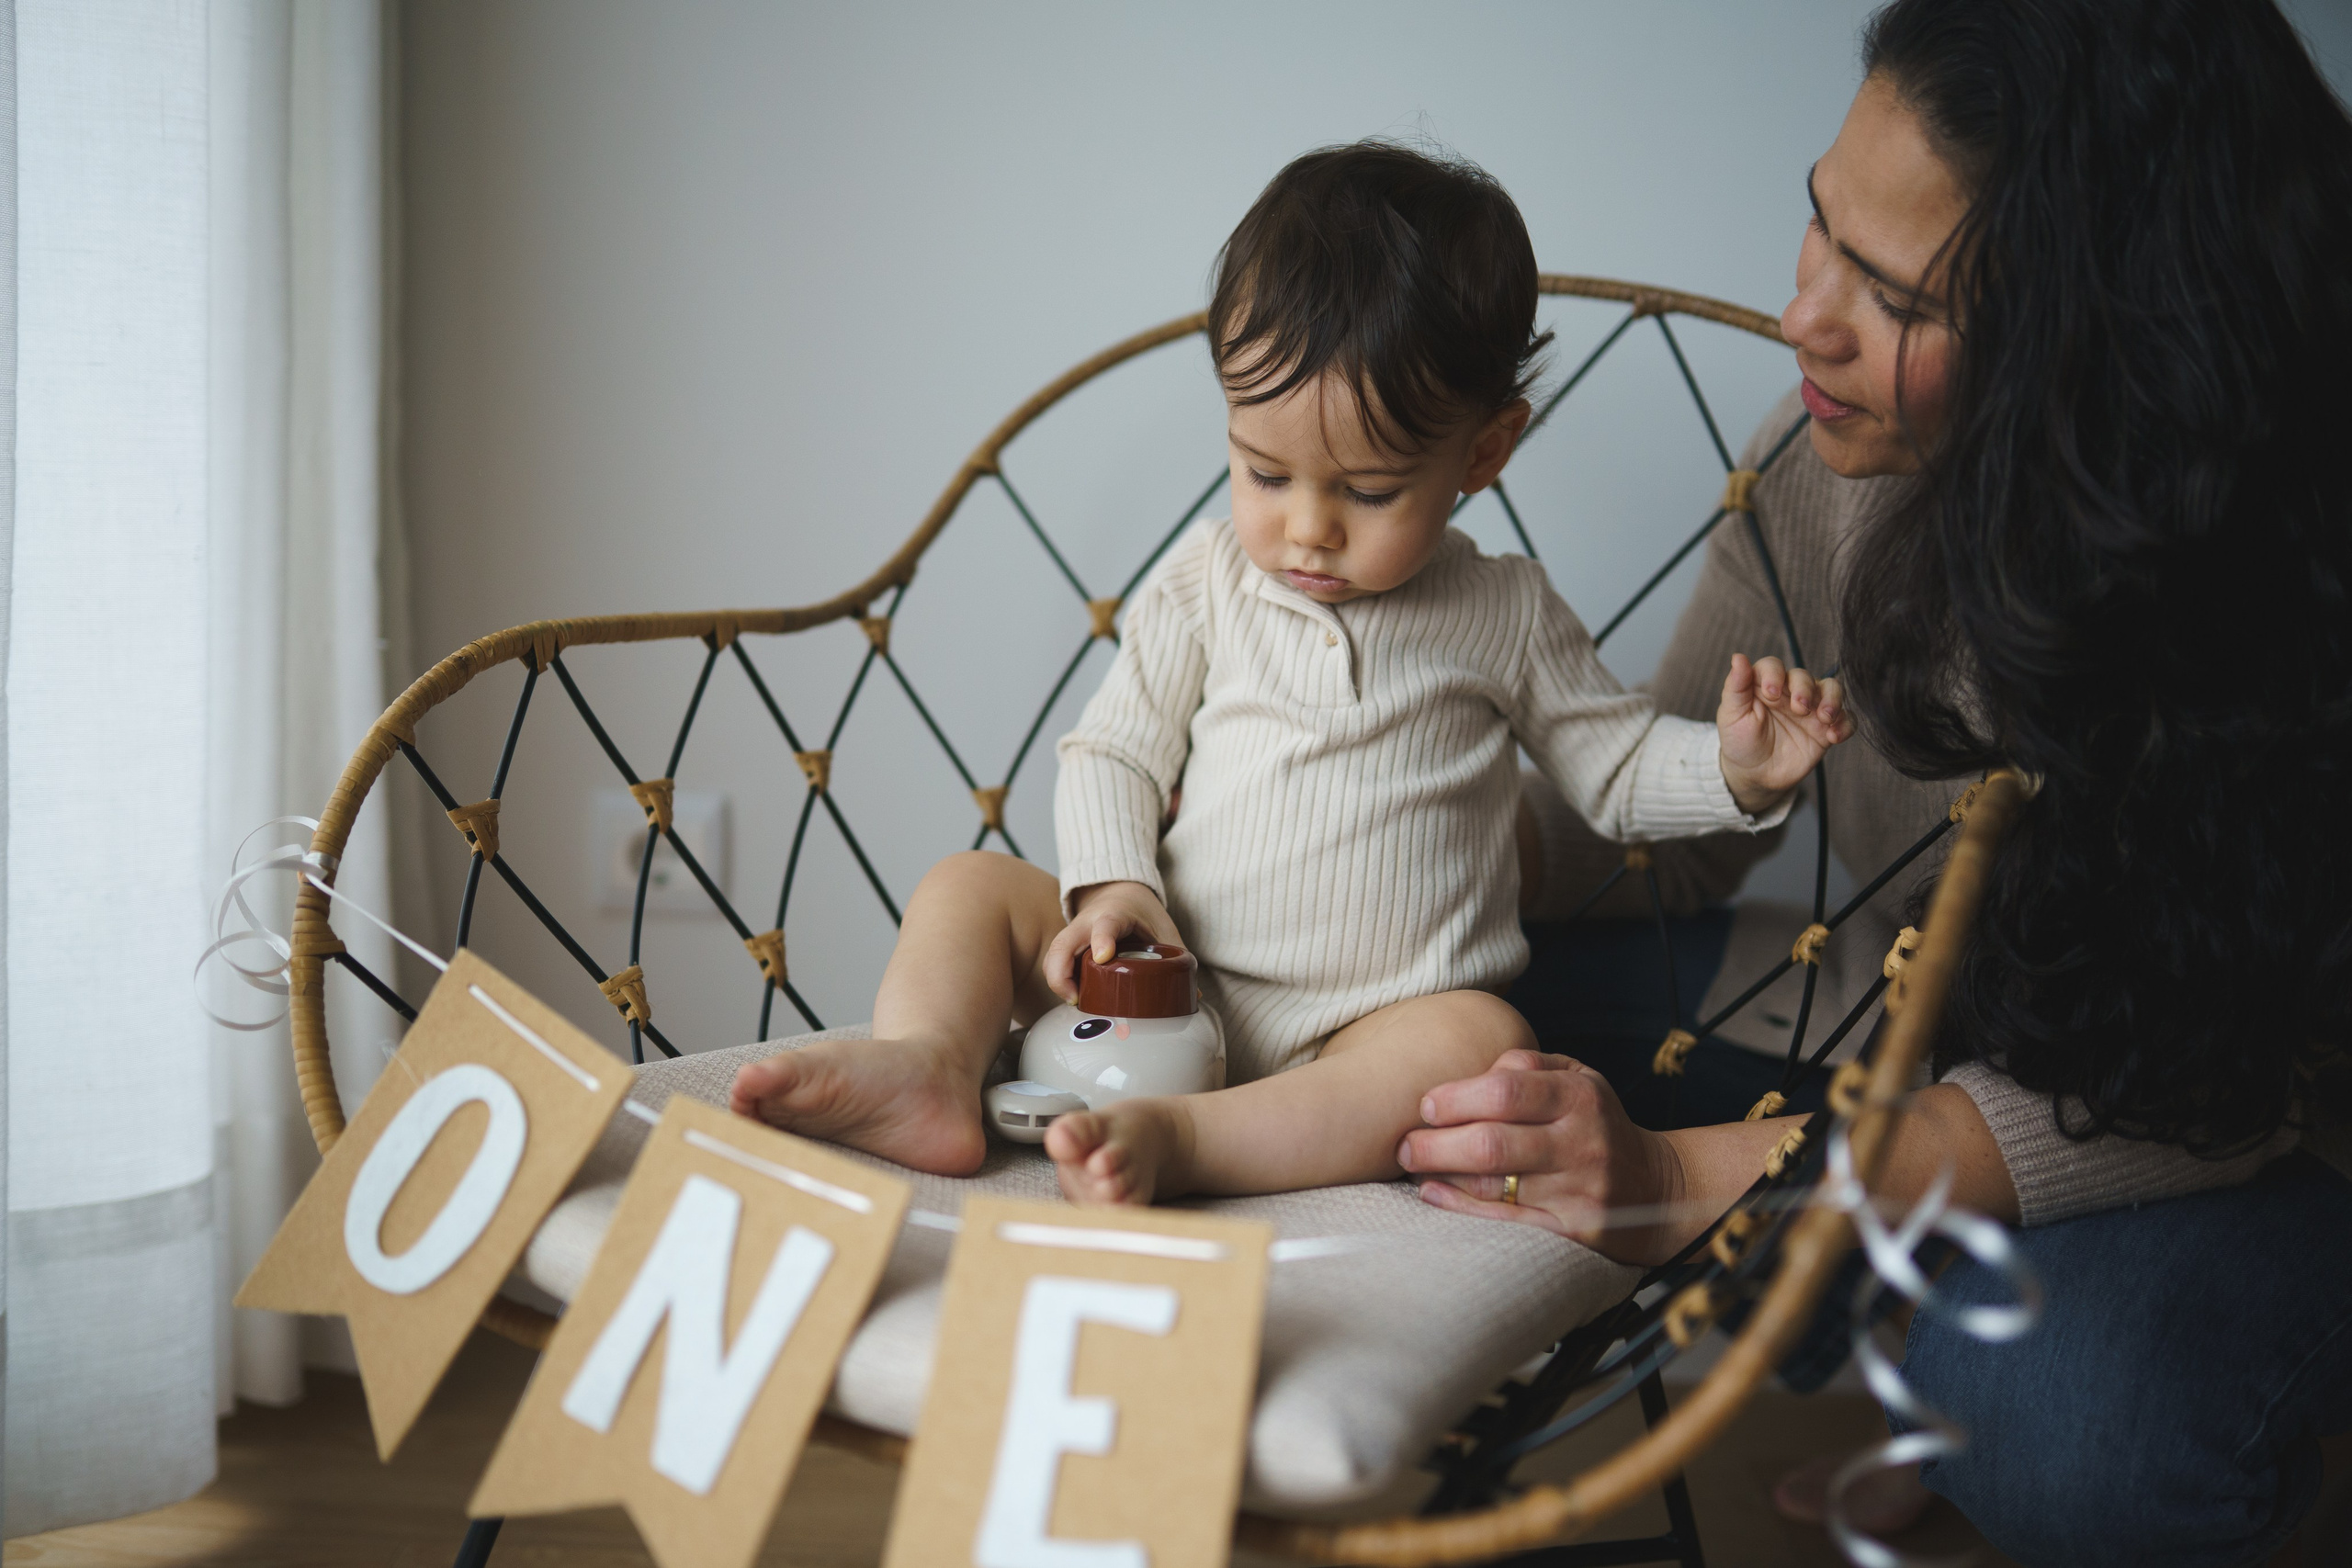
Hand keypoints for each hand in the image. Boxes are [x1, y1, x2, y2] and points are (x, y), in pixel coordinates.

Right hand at [1043, 881, 1181, 1002]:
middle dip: (1062, 973)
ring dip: (1058, 982)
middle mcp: (1087, 922)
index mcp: (1116, 913)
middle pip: (1063, 944)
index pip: (1106, 923)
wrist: (1119, 893)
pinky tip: (1075, 998)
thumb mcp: (1162, 930)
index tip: (1104, 957)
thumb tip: (1193, 997)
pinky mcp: (1067, 947)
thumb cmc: (1140, 913)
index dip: (1102, 939)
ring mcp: (1074, 934)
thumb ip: (1176, 958)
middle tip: (1077, 998)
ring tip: (1077, 1003)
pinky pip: (1054, 964)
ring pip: (1053, 956)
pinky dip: (1059, 982)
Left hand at [1396, 1050, 1692, 1265]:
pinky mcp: (1575, 1232)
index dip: (1457, 1098)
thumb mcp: (1578, 1078)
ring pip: (1495, 1186)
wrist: (1655, 1186)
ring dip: (1442, 1175)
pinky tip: (1435, 1194)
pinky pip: (1508, 1223)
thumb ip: (1527, 1067)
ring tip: (1415, 1165)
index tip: (1426, 1105)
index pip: (1507, 1091)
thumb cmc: (1596, 1123)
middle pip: (1492, 1143)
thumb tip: (1468, 1074)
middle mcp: (1582, 1143)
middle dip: (1435, 1144)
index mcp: (1580, 1096)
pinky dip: (1462, 1209)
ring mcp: (1579, 1191)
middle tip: (1404, 1144)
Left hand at [1717, 653, 1852, 813]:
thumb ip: (1736, 687)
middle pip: (1805, 676)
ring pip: (1832, 689)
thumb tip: (1738, 657)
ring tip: (1825, 717)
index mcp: (1765, 684)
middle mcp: (1790, 692)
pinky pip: (1846, 719)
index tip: (1771, 694)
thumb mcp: (1732, 715)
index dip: (1775, 674)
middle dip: (1805, 689)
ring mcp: (1811, 709)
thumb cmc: (1740, 741)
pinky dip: (1845, 724)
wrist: (1754, 775)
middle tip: (1799, 708)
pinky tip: (1833, 736)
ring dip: (1832, 699)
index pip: (1774, 666)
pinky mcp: (1826, 729)